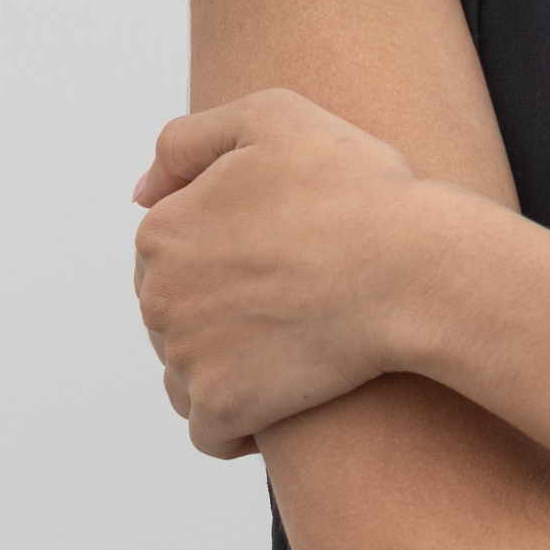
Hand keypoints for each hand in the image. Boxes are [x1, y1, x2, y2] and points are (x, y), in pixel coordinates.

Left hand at [133, 87, 426, 455]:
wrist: (412, 270)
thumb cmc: (357, 190)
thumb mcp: (271, 116)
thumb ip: (187, 142)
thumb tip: (138, 195)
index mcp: (161, 230)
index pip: (168, 253)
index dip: (221, 253)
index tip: (272, 256)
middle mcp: (158, 296)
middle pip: (173, 314)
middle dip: (215, 312)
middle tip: (289, 304)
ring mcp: (186, 357)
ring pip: (186, 374)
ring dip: (223, 369)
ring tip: (285, 355)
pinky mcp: (224, 408)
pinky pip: (209, 433)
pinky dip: (233, 427)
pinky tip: (273, 411)